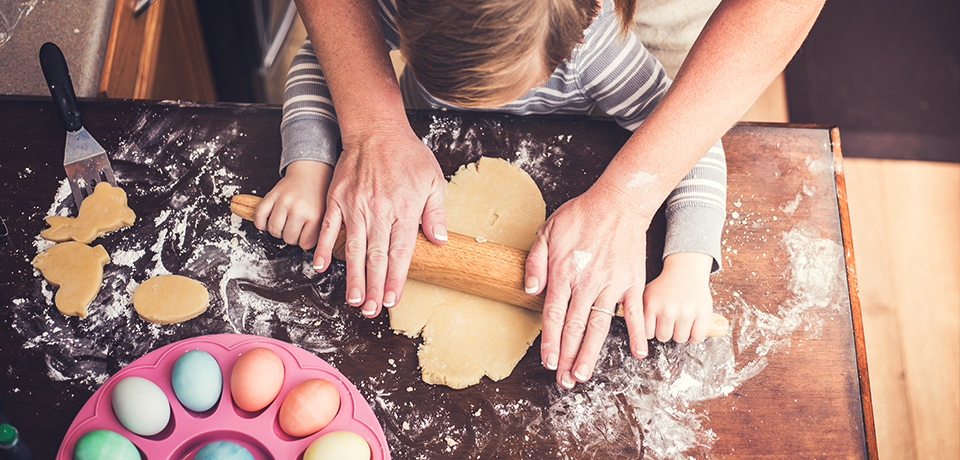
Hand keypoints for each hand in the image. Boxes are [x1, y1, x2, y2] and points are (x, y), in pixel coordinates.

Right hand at [253, 161, 332, 249]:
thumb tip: (317, 257)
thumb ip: (319, 232)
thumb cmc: (318, 196)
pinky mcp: (271, 195)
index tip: (306, 233)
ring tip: (284, 222)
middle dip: (291, 236)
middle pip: (288, 239)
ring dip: (277, 230)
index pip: (305, 244)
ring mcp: (284, 202)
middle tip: (295, 226)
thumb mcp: (325, 215)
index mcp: (315, 216)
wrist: (311, 173)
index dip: (304, 241)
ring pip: (273, 230)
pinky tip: (269, 219)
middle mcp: (299, 209)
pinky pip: (259, 217)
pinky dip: (261, 222)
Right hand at [314, 123, 446, 317]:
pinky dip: (323, 247)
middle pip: (376, 256)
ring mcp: (355, 206)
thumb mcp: (433, 180)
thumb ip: (436, 213)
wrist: (376, 129)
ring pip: (354, 248)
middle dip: (373, 286)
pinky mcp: (337, 199)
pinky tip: (320, 266)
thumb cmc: (408, 155)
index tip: (391, 299)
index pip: (400, 252)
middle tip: (369, 310)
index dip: (395, 278)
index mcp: (404, 210)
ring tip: (353, 299)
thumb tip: (439, 241)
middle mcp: (379, 211)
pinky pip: (328, 227)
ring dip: (353, 276)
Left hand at [525, 183, 651, 388]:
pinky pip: (635, 313)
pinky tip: (638, 354)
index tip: (549, 362)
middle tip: (565, 380)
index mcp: (563, 273)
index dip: (551, 342)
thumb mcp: (547, 231)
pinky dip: (638, 335)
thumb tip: (529, 290)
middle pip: (574, 328)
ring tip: (584, 375)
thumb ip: (535, 262)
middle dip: (568, 357)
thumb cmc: (581, 215)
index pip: (554, 315)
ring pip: (599, 327)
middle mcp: (587, 283)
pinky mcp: (632, 282)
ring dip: (591, 354)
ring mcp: (612, 284)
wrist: (619, 202)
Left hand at [642, 252, 714, 343]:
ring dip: (680, 334)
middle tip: (669, 321)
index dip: (652, 329)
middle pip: (663, 337)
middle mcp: (668, 310)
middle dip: (666, 331)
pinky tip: (691, 327)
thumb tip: (635, 334)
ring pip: (680, 338)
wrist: (686, 271)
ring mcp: (686, 312)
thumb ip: (639, 313)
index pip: (648, 334)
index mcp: (651, 306)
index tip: (655, 323)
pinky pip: (697, 337)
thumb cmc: (664, 286)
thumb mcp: (646, 295)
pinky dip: (694, 336)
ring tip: (679, 322)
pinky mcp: (703, 313)